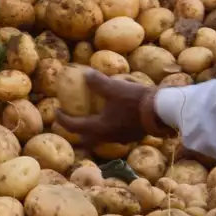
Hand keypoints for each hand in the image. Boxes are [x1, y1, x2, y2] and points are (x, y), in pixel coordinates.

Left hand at [54, 70, 172, 144]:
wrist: (160, 111)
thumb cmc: (134, 100)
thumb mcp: (113, 87)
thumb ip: (97, 81)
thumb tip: (84, 73)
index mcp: (98, 127)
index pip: (73, 127)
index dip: (62, 119)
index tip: (56, 110)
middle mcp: (107, 137)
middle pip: (85, 142)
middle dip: (74, 135)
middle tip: (69, 123)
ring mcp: (120, 139)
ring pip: (100, 140)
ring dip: (91, 133)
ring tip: (89, 121)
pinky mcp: (131, 137)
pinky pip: (113, 136)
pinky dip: (106, 130)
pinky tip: (110, 119)